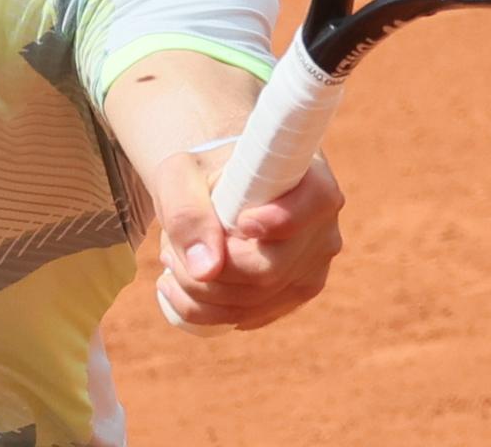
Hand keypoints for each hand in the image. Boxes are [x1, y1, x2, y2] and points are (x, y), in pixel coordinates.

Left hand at [146, 148, 343, 331]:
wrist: (210, 191)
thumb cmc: (199, 174)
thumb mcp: (180, 176)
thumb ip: (187, 212)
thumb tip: (206, 270)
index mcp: (311, 180)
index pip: (315, 203)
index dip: (281, 220)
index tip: (242, 222)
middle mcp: (322, 229)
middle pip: (271, 268)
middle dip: (210, 267)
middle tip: (168, 249)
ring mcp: (312, 268)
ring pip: (257, 300)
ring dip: (200, 290)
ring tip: (170, 259)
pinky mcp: (291, 295)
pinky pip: (249, 316)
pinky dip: (205, 309)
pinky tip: (177, 287)